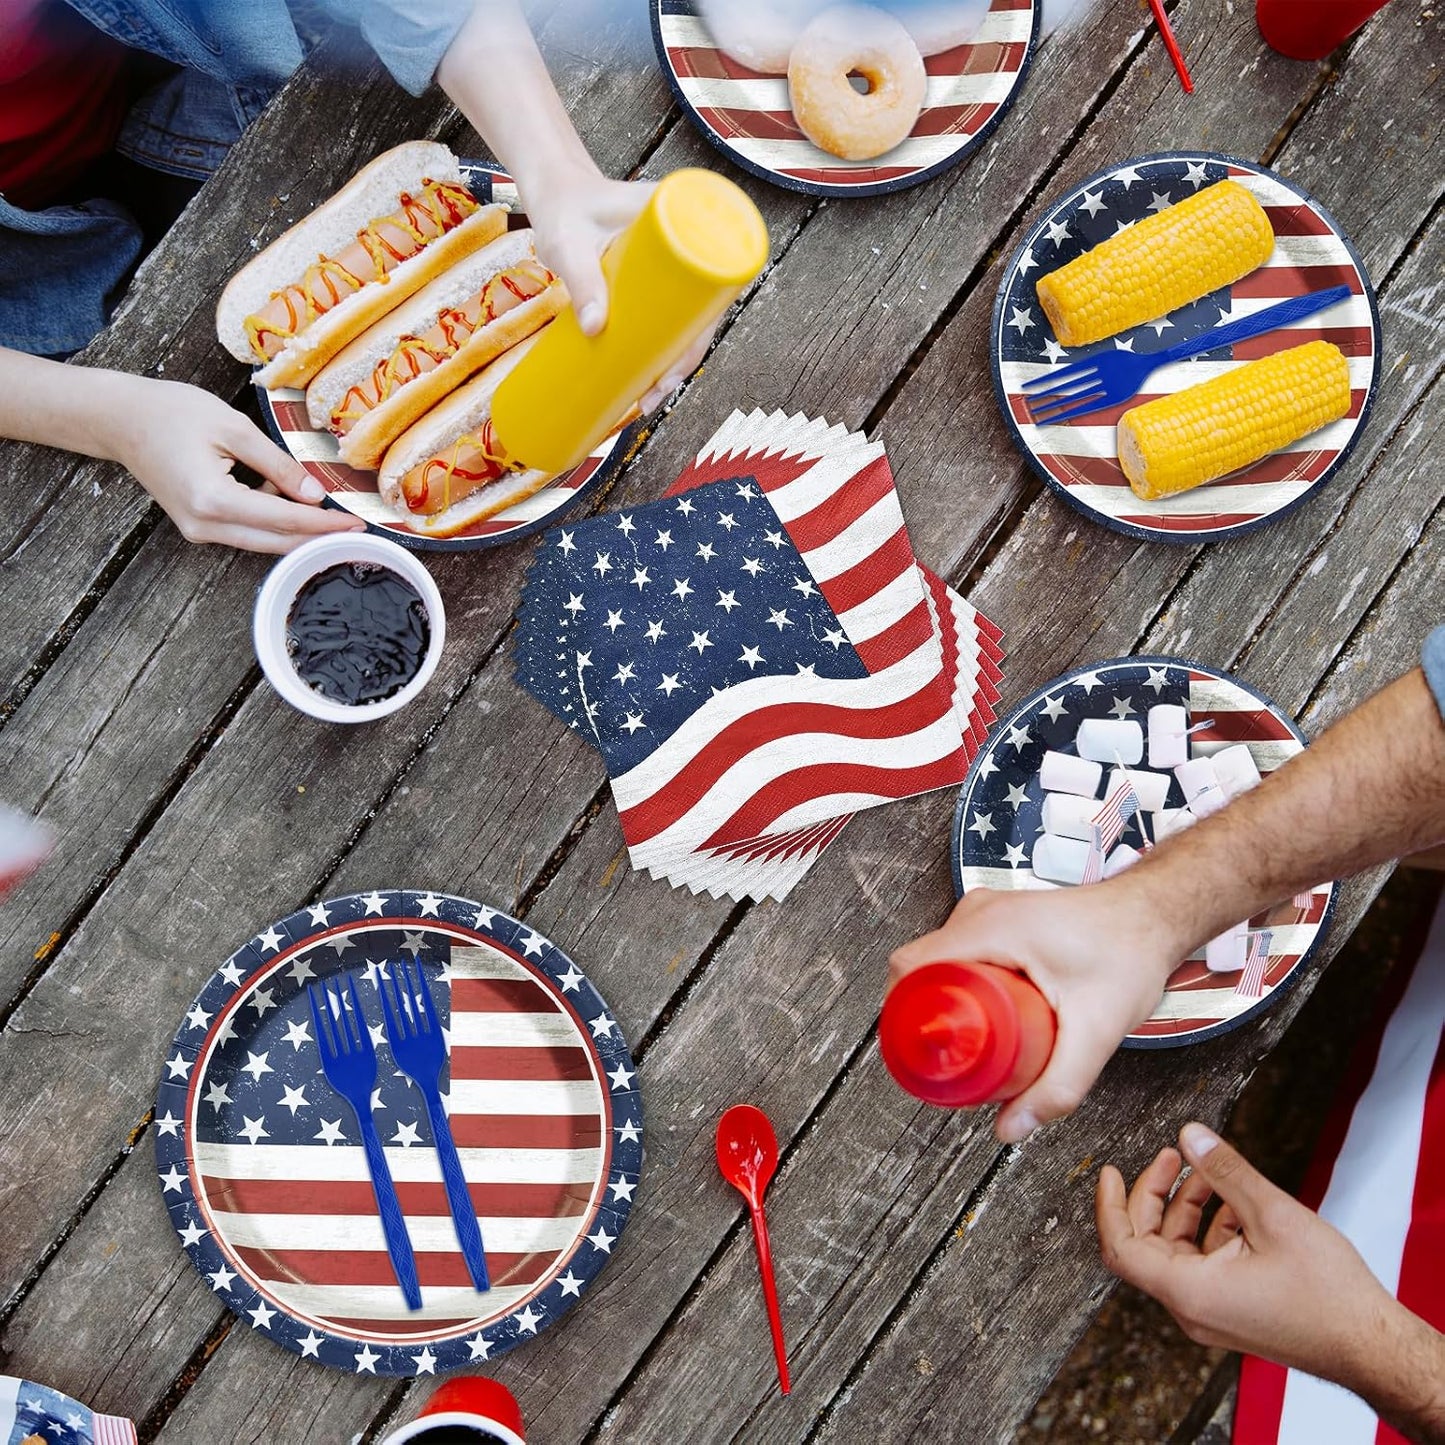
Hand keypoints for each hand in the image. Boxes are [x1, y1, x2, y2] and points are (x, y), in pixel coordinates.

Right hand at [108, 376, 364, 553]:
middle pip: (277, 542)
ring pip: (263, 541)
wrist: (120, 419)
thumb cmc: (172, 413)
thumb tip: (315, 495)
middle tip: (355, 528)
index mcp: (213, 500)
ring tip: (319, 502)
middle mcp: (204, 525)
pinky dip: (271, 518)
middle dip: (318, 537)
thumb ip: (278, 465)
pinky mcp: (198, 527)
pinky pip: (246, 531)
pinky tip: (279, 492)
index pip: (285, 520)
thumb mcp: (234, 428)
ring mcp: (198, 531)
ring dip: (295, 527)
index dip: (326, 524)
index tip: (359, 525)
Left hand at [521, 163, 715, 413]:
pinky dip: (664, 350)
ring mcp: (673, 266)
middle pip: (704, 308)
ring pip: (688, 320)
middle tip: (659, 390)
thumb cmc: (564, 208)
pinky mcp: (656, 282)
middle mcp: (687, 241)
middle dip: (687, 356)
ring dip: (676, 361)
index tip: (684, 356)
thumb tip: (596, 329)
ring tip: (649, 399)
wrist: (556, 194)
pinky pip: (670, 319)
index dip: (707, 322)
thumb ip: (581, 279)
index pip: (716, 272)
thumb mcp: (570, 243)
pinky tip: (652, 382)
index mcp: (684, 216)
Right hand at [886, 883, 1177, 1141]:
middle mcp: (981, 913)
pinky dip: (960, 985)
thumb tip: (1012, 1128)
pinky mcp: (1001, 920)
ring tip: (967, 1041)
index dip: (902, 1011)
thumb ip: (1058, 1086)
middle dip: (927, 1015)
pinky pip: (959, 953)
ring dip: (945, 999)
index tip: (920, 1048)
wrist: (1154, 915)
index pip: (911, 965)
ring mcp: (989, 912)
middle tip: (949, 1056)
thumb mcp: (1095, 1031)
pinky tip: (982, 1016)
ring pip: (939, 960)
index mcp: (990, 928)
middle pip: (921, 967)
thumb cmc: (1130, 952)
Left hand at [1097, 1124, 1393, 1375]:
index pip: (1120, 1247)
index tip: (1109, 1172)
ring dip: (1188, 1207)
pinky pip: (1205, 1263)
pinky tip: (1236, 1203)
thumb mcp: (1271, 1215)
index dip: (1110, 1204)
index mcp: (1188, 1291)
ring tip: (1209, 1172)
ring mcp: (1212, 1312)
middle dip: (1156, 1193)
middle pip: (1147, 1243)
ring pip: (1178, 1250)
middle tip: (1173, 1156)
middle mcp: (1192, 1308)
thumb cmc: (1328, 1295)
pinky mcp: (1233, 1310)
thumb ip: (1224, 1171)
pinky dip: (1212, 1228)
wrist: (1373, 1346)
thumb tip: (1189, 1134)